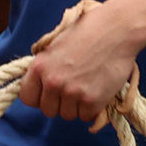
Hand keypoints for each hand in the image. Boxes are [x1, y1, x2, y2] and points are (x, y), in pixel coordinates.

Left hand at [19, 1, 142, 132]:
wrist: (118, 28)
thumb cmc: (89, 30)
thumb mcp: (57, 44)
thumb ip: (46, 65)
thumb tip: (42, 82)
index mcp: (40, 66)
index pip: (27, 97)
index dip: (39, 96)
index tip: (49, 92)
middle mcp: (53, 82)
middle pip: (48, 110)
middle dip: (59, 102)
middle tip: (74, 87)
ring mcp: (72, 93)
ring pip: (68, 115)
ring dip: (77, 106)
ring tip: (88, 85)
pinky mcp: (92, 101)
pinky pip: (86, 117)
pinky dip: (92, 108)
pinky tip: (98, 90)